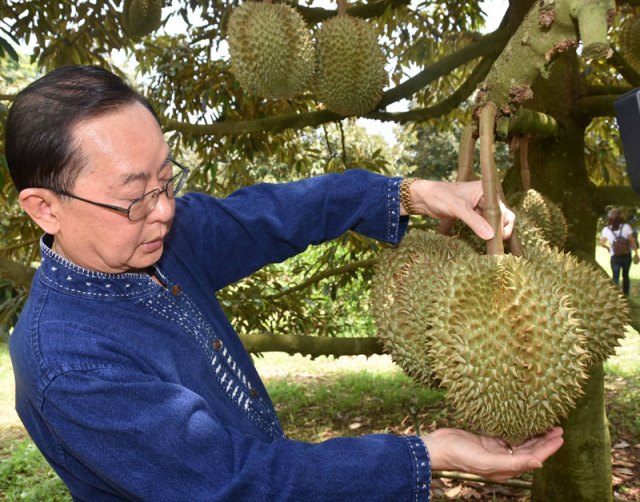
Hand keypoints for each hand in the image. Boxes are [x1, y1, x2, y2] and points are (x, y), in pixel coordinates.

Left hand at [408, 179, 514, 239]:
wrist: (424, 198)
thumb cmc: (440, 196)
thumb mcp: (458, 209)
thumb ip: (475, 222)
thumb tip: (490, 236)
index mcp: (486, 190)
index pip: (503, 209)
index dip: (506, 223)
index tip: (502, 237)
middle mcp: (486, 197)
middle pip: (501, 216)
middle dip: (500, 229)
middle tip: (497, 244)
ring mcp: (480, 206)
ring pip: (492, 221)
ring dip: (493, 232)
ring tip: (492, 245)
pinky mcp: (473, 214)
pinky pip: (483, 224)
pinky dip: (485, 231)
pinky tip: (485, 240)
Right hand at [421, 427, 563, 482]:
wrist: (439, 447)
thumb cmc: (461, 456)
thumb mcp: (488, 461)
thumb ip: (513, 463)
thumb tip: (539, 463)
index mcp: (506, 468)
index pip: (533, 458)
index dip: (548, 448)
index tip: (560, 437)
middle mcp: (503, 460)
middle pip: (530, 450)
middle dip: (545, 440)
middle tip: (558, 427)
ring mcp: (496, 450)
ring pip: (521, 442)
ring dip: (534, 434)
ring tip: (547, 424)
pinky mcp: (488, 440)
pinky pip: (508, 435)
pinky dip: (518, 429)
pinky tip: (525, 421)